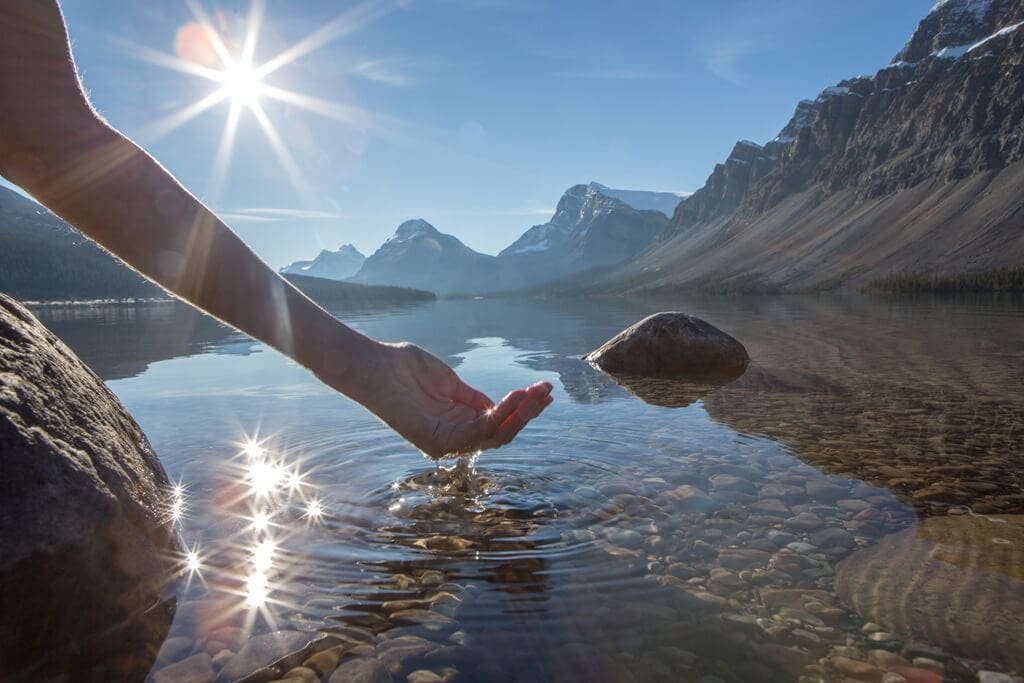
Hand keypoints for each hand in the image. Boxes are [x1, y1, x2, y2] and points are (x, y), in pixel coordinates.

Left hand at [355, 342, 553, 458]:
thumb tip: (498, 408)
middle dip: (528, 413)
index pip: (498, 424)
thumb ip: (473, 399)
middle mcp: (454, 437)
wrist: (375, 366)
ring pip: (495, 436)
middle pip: (502, 433)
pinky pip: (477, 435)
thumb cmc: (406, 369)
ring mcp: (446, 442)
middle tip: (547, 392)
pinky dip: (500, 417)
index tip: (544, 390)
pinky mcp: (437, 442)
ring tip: (536, 392)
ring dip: (520, 415)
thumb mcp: (450, 384)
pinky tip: (515, 397)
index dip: (523, 409)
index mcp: (457, 423)